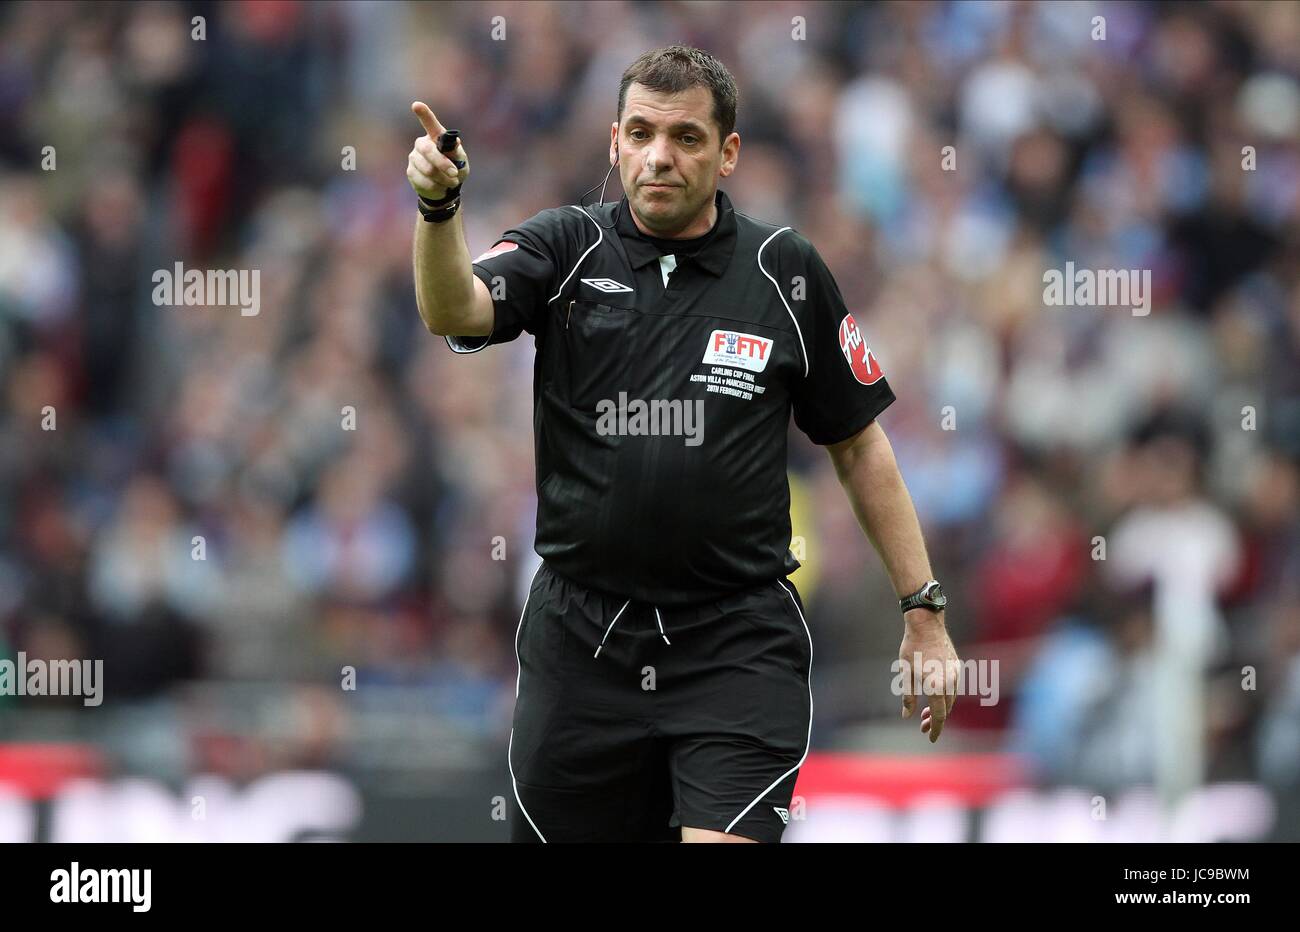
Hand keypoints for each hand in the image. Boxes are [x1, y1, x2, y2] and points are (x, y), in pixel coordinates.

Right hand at [407, 101, 469, 200]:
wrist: (445, 188)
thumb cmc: (455, 168)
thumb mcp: (461, 161)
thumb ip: (456, 153)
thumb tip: (454, 143)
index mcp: (436, 137)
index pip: (430, 123)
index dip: (424, 114)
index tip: (416, 105)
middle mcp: (422, 144)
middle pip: (428, 151)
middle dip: (443, 163)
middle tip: (455, 173)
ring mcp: (414, 157)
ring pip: (428, 170)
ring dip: (444, 179)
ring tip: (452, 182)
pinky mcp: (410, 172)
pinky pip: (425, 181)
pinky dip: (438, 187)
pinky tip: (441, 186)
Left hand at [898, 609, 959, 742]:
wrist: (926, 623)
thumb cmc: (912, 648)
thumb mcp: (906, 674)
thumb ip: (908, 697)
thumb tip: (907, 716)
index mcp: (936, 686)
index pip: (938, 715)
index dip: (934, 729)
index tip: (930, 738)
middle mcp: (949, 682)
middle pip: (946, 709)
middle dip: (935, 720)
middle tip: (922, 726)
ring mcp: (955, 673)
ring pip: (951, 699)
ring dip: (941, 708)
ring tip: (926, 713)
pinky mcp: (957, 665)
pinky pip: (953, 687)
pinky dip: (945, 696)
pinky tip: (935, 695)